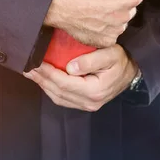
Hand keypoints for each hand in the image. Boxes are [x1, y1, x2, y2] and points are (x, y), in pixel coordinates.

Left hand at [24, 45, 138, 111]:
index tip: (37, 62)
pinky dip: (50, 89)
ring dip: (43, 85)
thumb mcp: (110, 54)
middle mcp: (89, 101)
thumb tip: (70, 67)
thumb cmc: (120, 61)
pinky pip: (63, 99)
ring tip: (31, 73)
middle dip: (41, 79)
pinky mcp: (84, 103)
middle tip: (28, 66)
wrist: (131, 73)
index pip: (65, 83)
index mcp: (95, 90)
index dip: (49, 73)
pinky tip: (43, 80)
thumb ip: (91, 60)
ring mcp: (86, 105)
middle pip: (58, 91)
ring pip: (58, 97)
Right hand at [44, 0, 152, 47]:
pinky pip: (111, 35)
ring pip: (121, 22)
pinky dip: (105, 30)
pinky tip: (94, 21)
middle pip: (130, 9)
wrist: (59, 4)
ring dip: (113, 17)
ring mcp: (115, 30)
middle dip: (120, 4)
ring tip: (96, 10)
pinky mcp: (105, 41)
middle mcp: (125, 16)